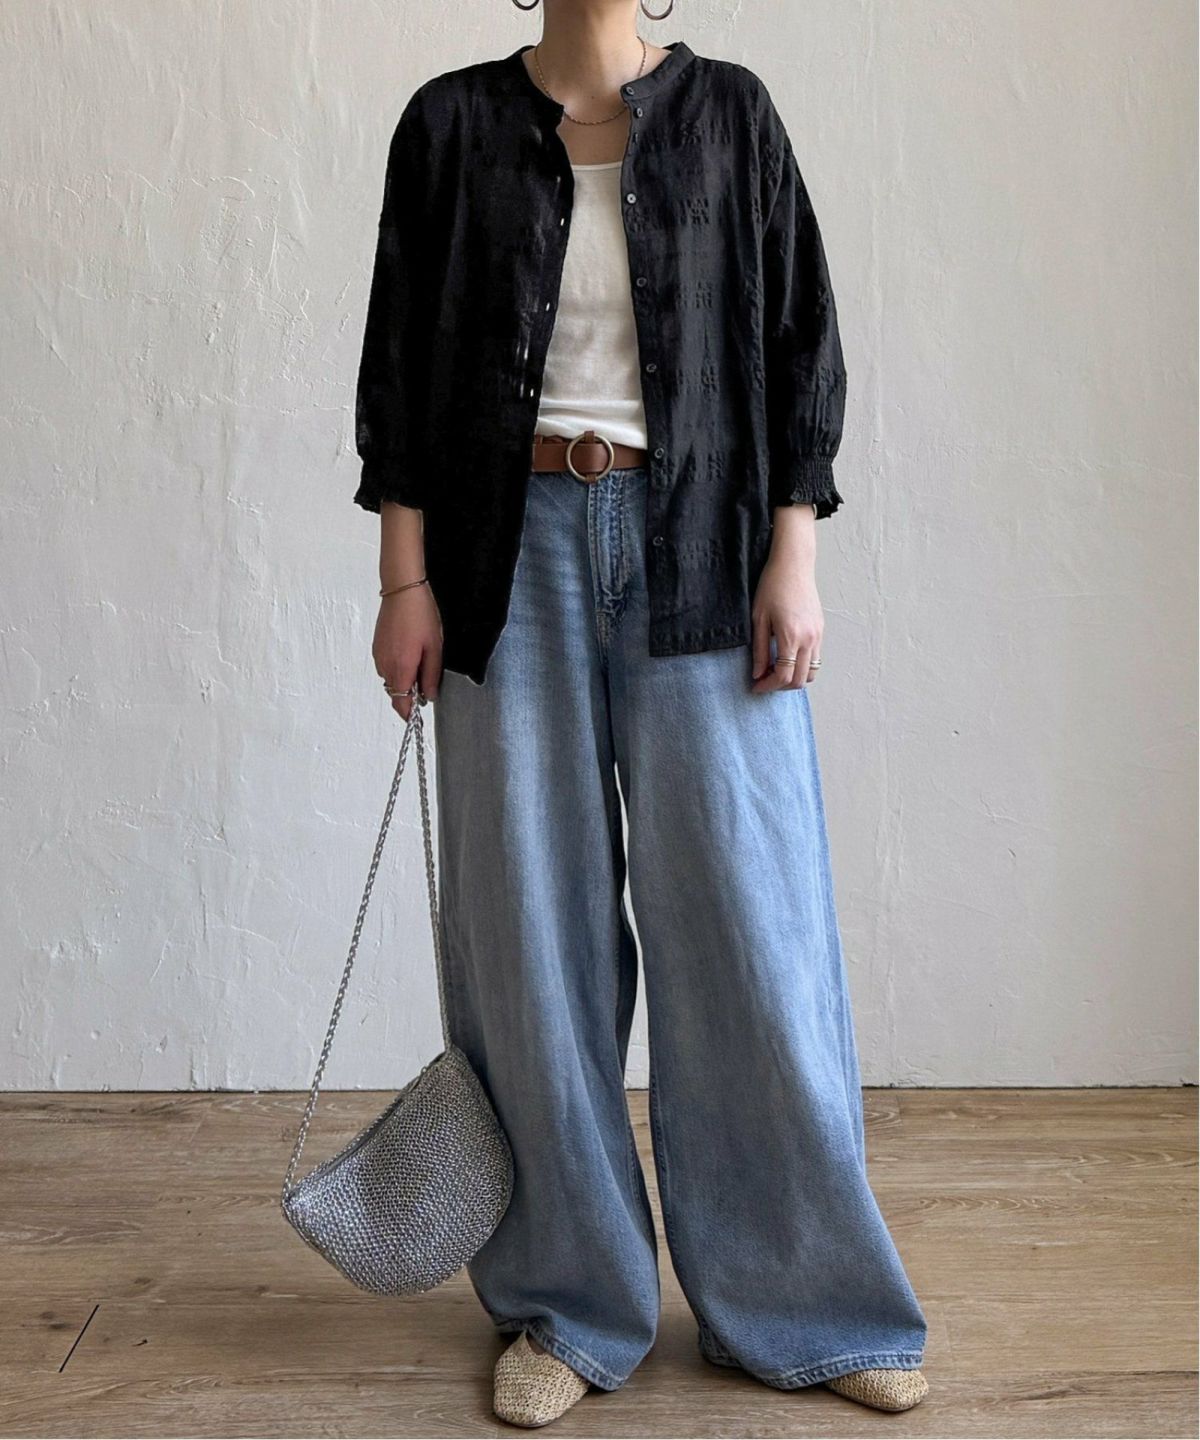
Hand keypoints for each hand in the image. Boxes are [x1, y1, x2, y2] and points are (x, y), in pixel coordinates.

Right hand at [373, 584, 443, 720]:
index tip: (420, 714)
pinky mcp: (376, 647)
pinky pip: (386, 667)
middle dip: (409, 695)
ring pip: (390, 680)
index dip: (410, 712)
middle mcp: (385, 665)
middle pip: (395, 694)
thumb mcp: (435, 648)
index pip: (401, 704)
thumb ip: (431, 676)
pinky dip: (397, 668)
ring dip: (403, 680)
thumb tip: (429, 696)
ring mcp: (378, 656)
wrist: (402, 590)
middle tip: (427, 682)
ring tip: (420, 661)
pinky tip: (409, 652)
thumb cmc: (420, 615)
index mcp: (401, 668)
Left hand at [751, 507, 822, 693]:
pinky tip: (787, 659)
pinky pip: (816, 659)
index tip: (755, 686)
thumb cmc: (772, 587)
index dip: (768, 686)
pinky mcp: (821, 630)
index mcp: (791, 637)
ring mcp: (818, 635)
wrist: (793, 566)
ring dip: (794, 678)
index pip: (783, 676)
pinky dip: (803, 666)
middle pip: (800, 680)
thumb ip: (759, 650)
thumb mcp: (758, 619)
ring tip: (775, 671)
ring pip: (812, 673)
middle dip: (781, 687)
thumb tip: (757, 674)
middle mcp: (809, 639)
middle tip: (764, 681)